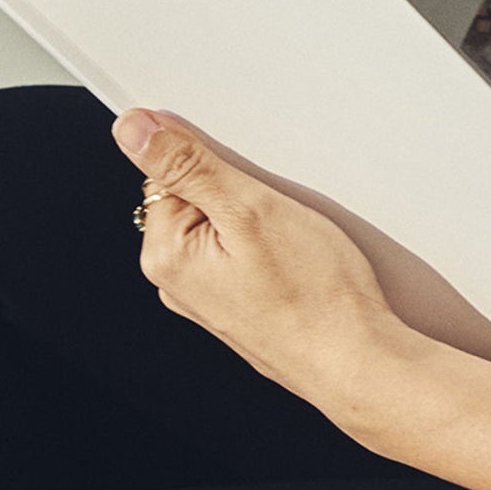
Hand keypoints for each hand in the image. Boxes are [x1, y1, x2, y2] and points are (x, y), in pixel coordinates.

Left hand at [119, 108, 420, 420]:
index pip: (170, 174)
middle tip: (279, 218)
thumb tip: (134, 129)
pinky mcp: (237, 305)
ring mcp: (207, 298)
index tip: (252, 188)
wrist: (356, 360)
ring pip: (225, 228)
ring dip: (258, 222)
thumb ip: (188, 166)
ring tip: (293, 245)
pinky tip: (296, 263)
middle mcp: (176, 281)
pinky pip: (242, 256)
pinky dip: (269, 249)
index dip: (219, 168)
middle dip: (240, 195)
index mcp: (165, 254)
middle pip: (196, 200)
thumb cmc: (314, 298)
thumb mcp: (250, 210)